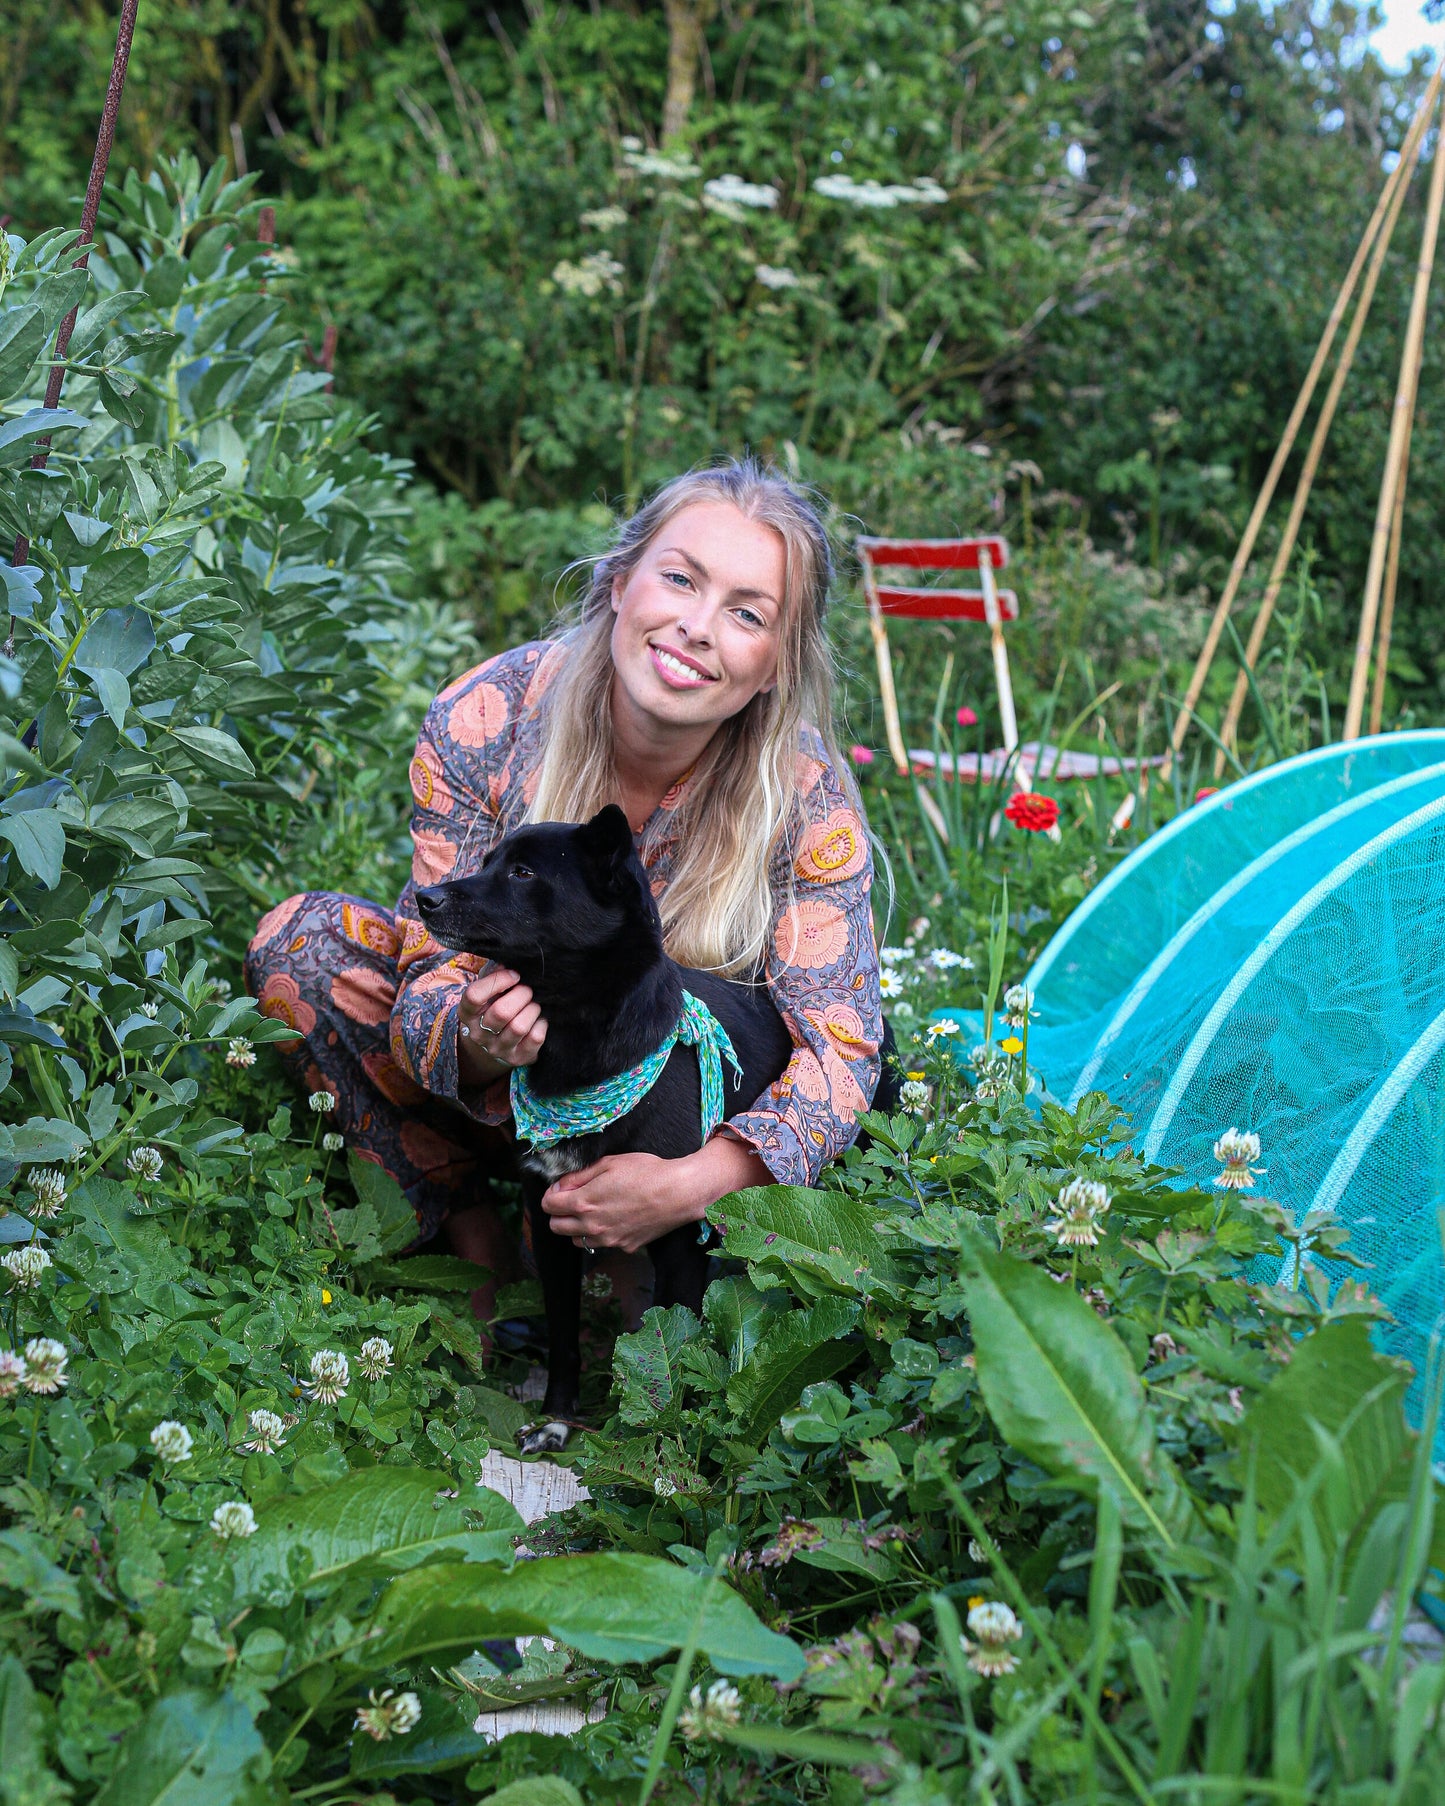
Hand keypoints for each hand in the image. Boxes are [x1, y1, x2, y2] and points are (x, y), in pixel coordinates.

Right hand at [457, 967, 546, 1086]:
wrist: (496, 1042)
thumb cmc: (494, 1007)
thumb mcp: (489, 992)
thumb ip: (494, 976)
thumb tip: (508, 964)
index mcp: (467, 1013)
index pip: (475, 996)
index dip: (498, 980)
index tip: (514, 975)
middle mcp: (479, 1034)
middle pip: (501, 1012)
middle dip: (521, 994)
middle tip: (528, 990)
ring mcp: (498, 1049)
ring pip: (519, 1026)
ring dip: (532, 1009)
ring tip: (533, 1004)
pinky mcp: (517, 1058)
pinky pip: (535, 1038)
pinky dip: (542, 1024)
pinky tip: (539, 1019)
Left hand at [541, 1136, 769, 1255]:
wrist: (679, 1193)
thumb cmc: (646, 1172)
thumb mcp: (609, 1163)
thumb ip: (579, 1176)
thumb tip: (559, 1186)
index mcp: (584, 1202)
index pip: (549, 1206)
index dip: (552, 1194)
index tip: (563, 1187)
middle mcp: (592, 1226)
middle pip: (556, 1227)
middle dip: (559, 1213)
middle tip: (575, 1199)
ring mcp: (608, 1240)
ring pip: (576, 1240)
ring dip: (578, 1227)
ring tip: (595, 1210)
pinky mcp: (624, 1247)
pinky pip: (603, 1243)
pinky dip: (602, 1233)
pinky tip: (617, 1218)